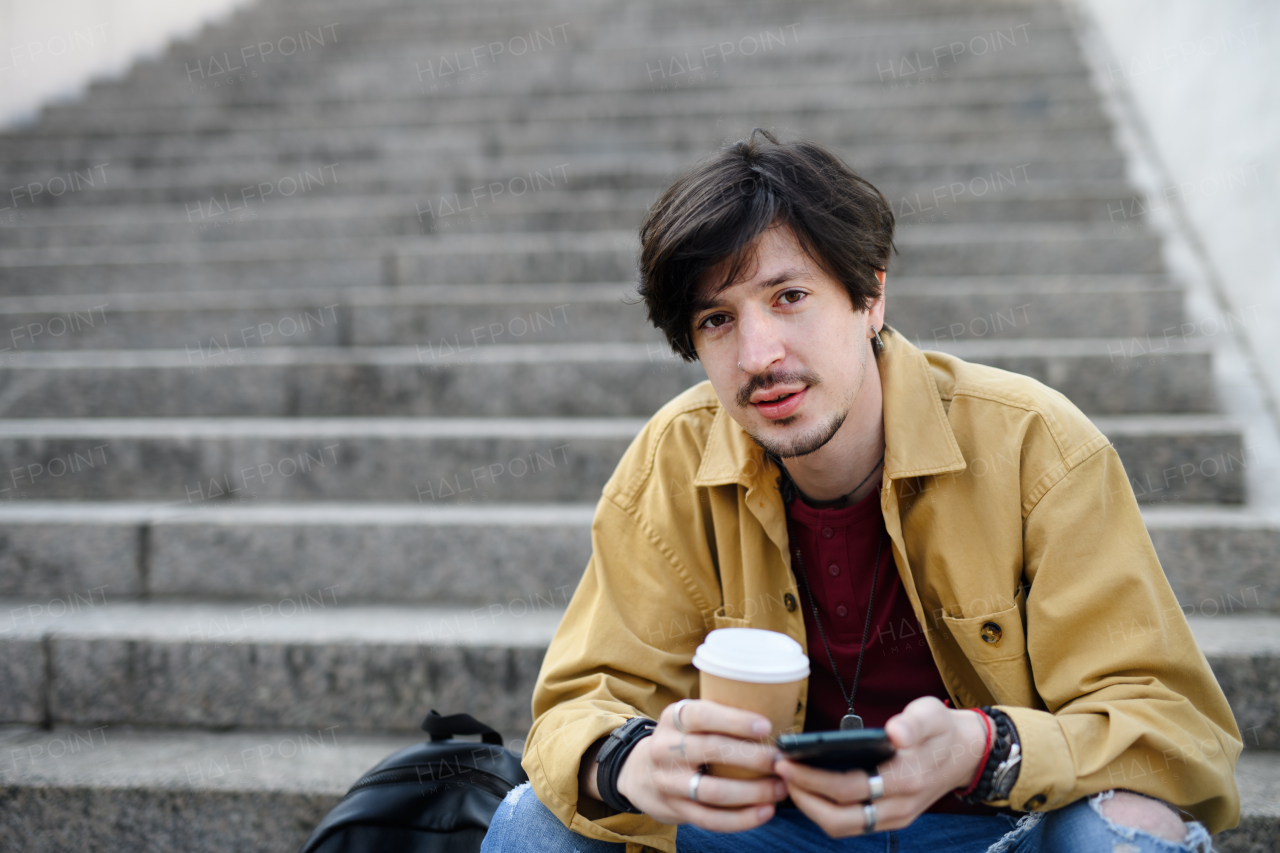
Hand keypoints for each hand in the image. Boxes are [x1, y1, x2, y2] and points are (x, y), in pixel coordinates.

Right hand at [614, 700, 787, 829]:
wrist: (640, 773)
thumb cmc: (682, 740)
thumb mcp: (689, 720)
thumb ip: (719, 716)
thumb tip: (776, 714)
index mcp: (673, 719)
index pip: (702, 715)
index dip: (734, 721)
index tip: (766, 727)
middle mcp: (665, 748)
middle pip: (710, 750)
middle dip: (752, 757)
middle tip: (781, 760)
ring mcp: (668, 782)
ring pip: (713, 791)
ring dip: (753, 791)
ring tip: (781, 788)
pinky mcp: (675, 809)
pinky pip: (711, 819)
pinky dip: (742, 818)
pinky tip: (766, 811)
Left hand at [775, 696, 987, 836]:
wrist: (968, 753)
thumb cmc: (942, 729)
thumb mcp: (931, 714)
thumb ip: (914, 722)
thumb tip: (895, 731)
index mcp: (906, 779)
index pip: (850, 789)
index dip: (813, 779)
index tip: (786, 762)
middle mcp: (900, 806)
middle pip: (840, 818)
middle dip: (804, 797)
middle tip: (780, 773)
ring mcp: (897, 817)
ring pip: (844, 827)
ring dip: (812, 809)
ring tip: (791, 782)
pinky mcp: (893, 819)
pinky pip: (853, 825)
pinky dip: (827, 812)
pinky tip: (812, 790)